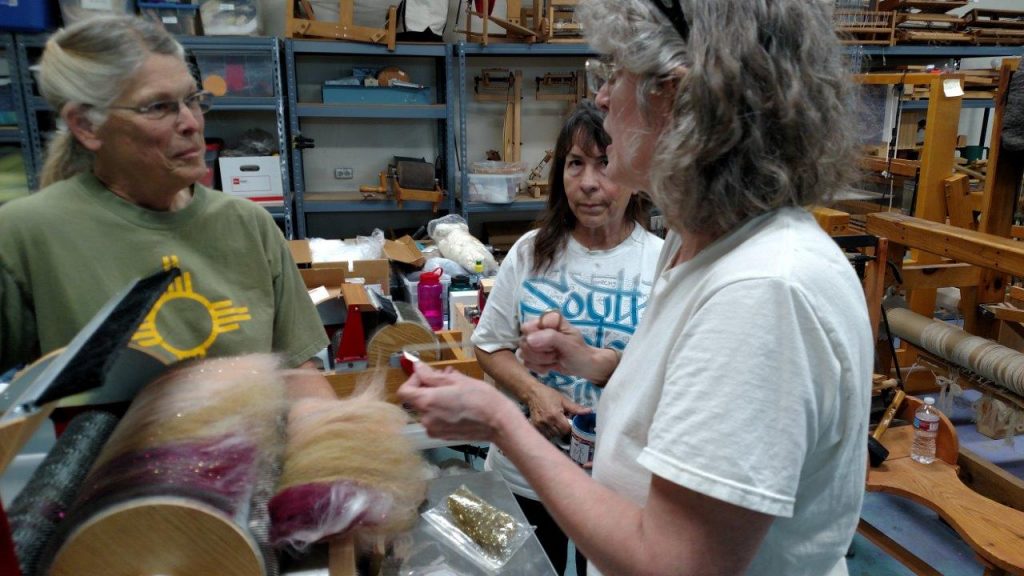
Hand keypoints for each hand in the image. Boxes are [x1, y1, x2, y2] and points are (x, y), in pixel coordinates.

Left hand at [397, 362, 519, 441]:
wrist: (498, 423)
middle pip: (416, 400)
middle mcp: (426, 419)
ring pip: (427, 409)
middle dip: (428, 387)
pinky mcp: (443, 436)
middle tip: (446, 377)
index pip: (404, 391)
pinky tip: (458, 403)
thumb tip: (417, 367)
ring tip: (455, 389)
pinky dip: (441, 410)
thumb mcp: (457, 380)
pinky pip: (435, 419)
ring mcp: (434, 430)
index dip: (413, 380)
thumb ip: (432, 375)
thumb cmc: (481, 399)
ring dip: (436, 397)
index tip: (426, 375)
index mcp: (427, 402)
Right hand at [520, 311, 617, 383]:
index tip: (553, 345)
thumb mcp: (568, 343)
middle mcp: (539, 328)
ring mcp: (534, 341)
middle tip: (556, 353)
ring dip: (541, 361)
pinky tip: (550, 365)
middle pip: (524, 341)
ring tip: (555, 358)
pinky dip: (539, 367)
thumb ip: (550, 338)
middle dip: (541, 353)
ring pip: (524, 353)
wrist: (583, 366)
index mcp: (548, 319)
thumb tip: (528, 339)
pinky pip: (526, 363)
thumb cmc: (579, 352)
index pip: (528, 327)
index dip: (538, 340)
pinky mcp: (532, 354)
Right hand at [527, 385, 589, 439]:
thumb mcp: (563, 400)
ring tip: (556, 424)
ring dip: (556, 432)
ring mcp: (540, 425)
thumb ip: (576, 408)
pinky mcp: (535, 426)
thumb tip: (589, 411)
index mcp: (555, 415)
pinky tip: (550, 426)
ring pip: (552, 435)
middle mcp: (547, 422)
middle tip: (564, 423)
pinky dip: (549, 432)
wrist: (532, 393)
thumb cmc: (549, 395)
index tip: (571, 424)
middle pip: (560, 434)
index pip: (566, 429)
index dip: (570, 428)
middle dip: (564, 430)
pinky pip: (545, 434)